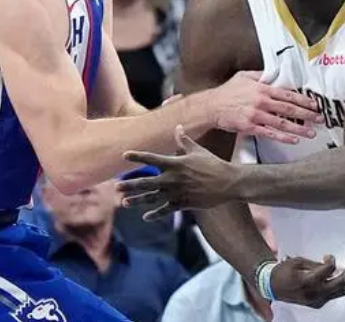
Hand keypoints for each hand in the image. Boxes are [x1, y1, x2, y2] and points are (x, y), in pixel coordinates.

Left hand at [119, 126, 239, 219]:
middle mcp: (173, 178)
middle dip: (130, 185)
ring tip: (124, 202)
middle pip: (146, 182)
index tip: (124, 155)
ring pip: (152, 198)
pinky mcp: (183, 204)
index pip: (152, 158)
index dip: (138, 156)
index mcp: (176, 163)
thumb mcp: (198, 150)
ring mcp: (177, 192)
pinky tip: (145, 216)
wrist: (228, 182)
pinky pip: (166, 210)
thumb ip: (184, 141)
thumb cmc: (213, 164)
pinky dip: (155, 214)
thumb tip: (178, 127)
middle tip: (116, 186)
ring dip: (137, 200)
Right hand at [210, 71, 320, 143]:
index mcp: (262, 89)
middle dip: (307, 115)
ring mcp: (256, 115)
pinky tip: (293, 140)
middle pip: (289, 109)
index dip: (303, 100)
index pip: (288, 94)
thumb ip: (260, 75)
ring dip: (299, 128)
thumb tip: (273, 75)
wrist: (211, 106)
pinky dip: (283, 137)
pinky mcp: (250, 127)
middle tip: (319, 119)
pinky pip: (269, 133)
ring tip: (311, 133)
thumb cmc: (227, 92)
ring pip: (282, 122)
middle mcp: (261, 101)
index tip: (315, 104)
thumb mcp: (244, 76)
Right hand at [271, 255, 344, 308]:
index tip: (329, 256)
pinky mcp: (317, 304)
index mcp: (308, 280)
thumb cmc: (283, 271)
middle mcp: (315, 293)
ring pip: (340, 292)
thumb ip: (315, 264)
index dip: (332, 260)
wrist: (272, 287)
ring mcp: (317, 300)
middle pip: (340, 284)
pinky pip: (333, 296)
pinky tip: (339, 279)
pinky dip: (339, 287)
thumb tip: (330, 264)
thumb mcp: (298, 262)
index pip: (329, 270)